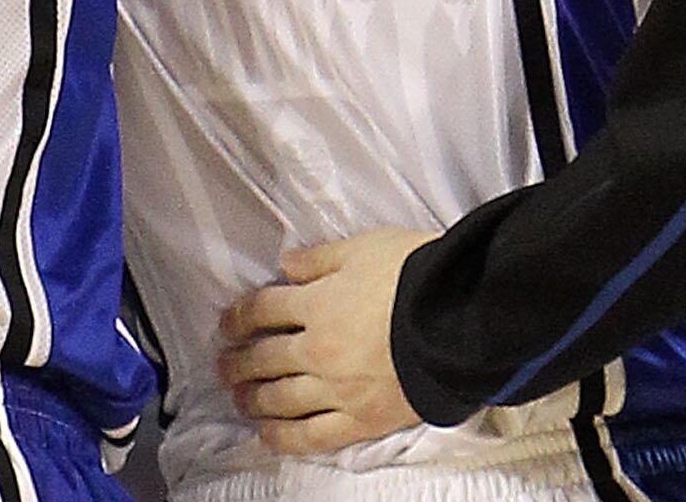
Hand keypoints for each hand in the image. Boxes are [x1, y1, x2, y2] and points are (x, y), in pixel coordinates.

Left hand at [218, 228, 436, 456]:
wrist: (462, 320)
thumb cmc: (418, 276)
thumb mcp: (366, 248)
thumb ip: (321, 258)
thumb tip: (285, 265)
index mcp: (317, 304)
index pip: (263, 310)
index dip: (239, 316)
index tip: (226, 324)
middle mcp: (319, 350)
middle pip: (266, 358)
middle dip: (239, 362)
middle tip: (223, 367)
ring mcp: (339, 389)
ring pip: (282, 399)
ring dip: (254, 400)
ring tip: (239, 399)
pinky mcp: (363, 419)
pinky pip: (315, 435)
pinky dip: (286, 438)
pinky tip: (268, 436)